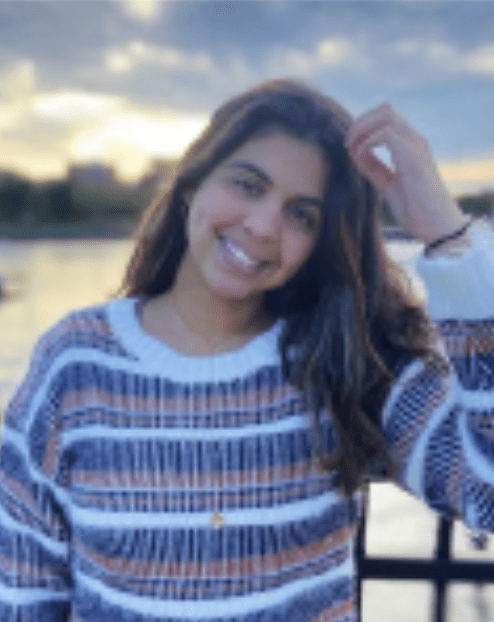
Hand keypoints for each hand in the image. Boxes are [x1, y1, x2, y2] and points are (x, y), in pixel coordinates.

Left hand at [345, 103, 468, 243]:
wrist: (436, 225)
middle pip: (385, 110)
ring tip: (351, 148)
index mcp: (410, 146)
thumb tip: (356, 154)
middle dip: (360, 122)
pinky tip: (361, 158)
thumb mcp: (388, 184)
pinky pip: (386, 134)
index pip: (386, 118)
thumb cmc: (416, 209)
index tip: (349, 145)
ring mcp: (416, 147)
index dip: (364, 125)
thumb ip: (375, 168)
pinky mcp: (413, 156)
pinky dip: (368, 143)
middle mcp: (414, 142)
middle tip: (347, 143)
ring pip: (386, 115)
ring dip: (362, 129)